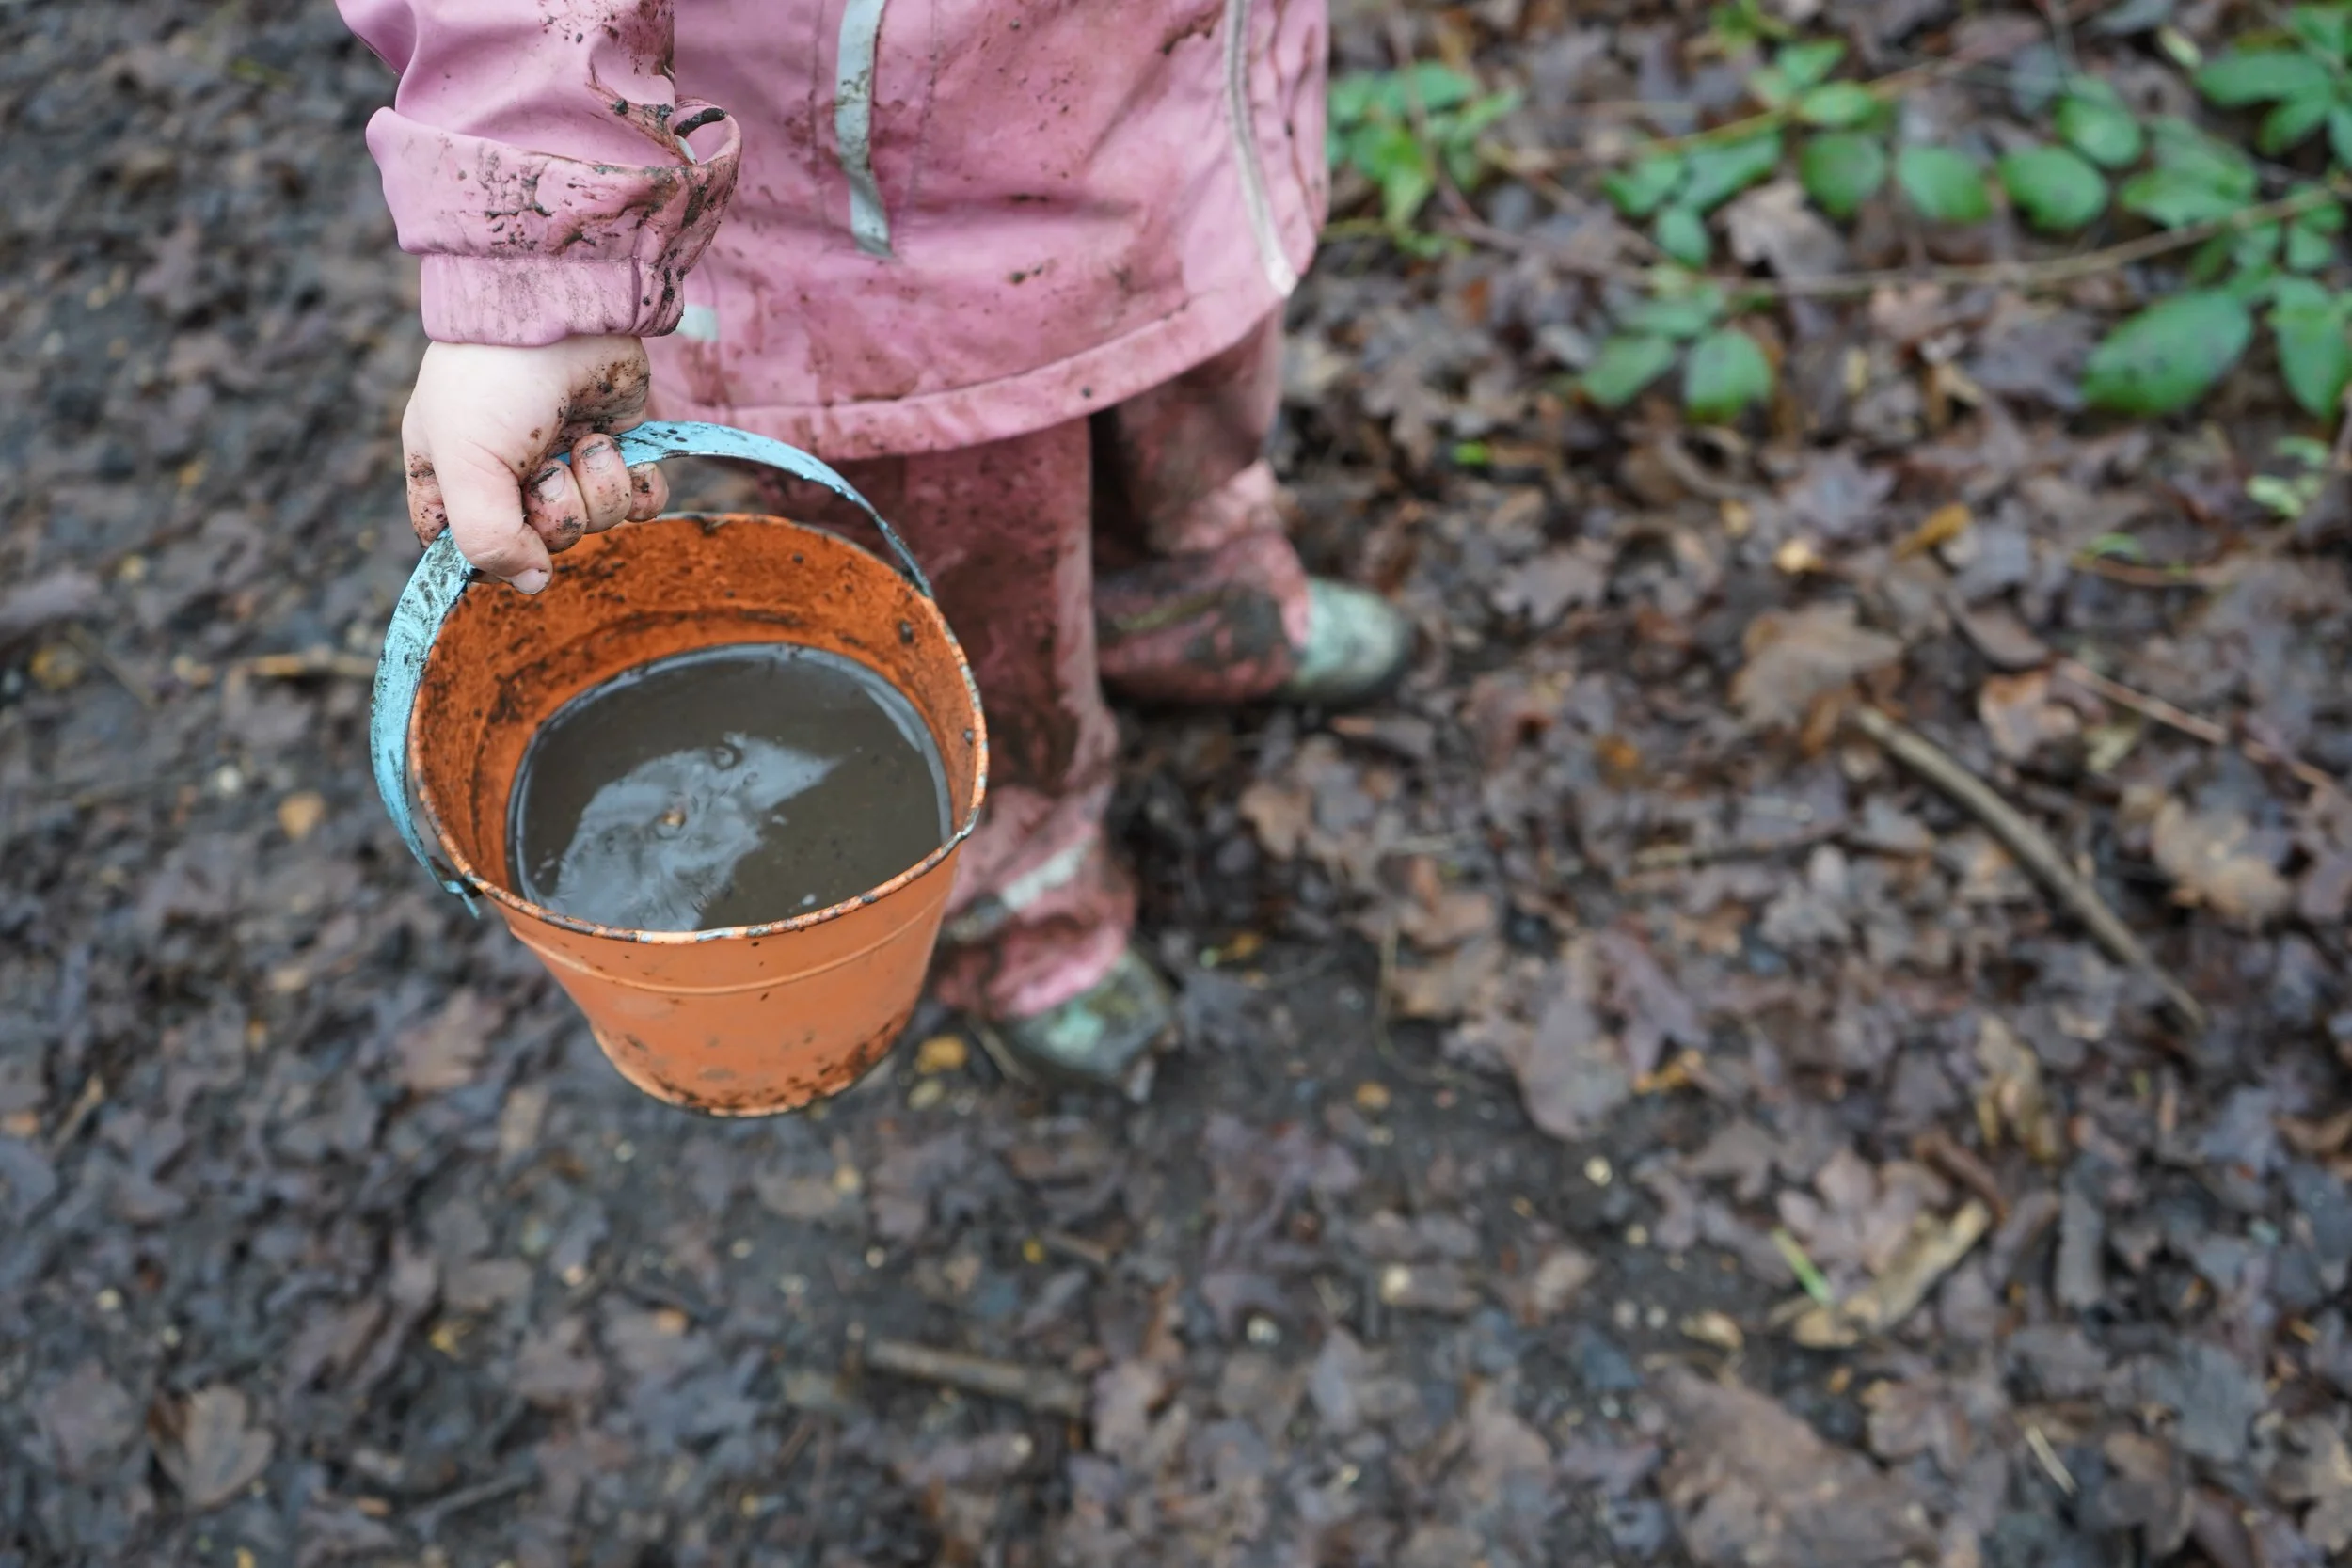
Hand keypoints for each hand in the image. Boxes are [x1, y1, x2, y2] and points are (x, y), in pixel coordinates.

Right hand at [400, 335, 670, 592]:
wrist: (564, 309)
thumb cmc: (495, 383)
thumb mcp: (466, 466)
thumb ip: (487, 539)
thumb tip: (532, 583)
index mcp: (449, 476)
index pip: (462, 550)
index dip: (488, 555)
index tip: (504, 530)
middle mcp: (506, 474)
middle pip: (539, 545)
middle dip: (555, 511)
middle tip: (546, 465)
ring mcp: (563, 460)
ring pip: (594, 524)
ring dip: (596, 486)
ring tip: (583, 439)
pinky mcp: (614, 446)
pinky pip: (635, 504)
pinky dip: (637, 486)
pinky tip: (625, 456)